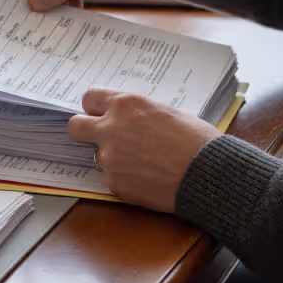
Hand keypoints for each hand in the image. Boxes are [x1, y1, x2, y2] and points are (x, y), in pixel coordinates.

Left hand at [67, 89, 219, 212]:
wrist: (208, 175)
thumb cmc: (197, 140)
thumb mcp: (168, 113)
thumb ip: (140, 114)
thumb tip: (131, 119)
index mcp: (126, 105)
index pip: (90, 98)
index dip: (95, 108)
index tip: (100, 114)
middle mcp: (111, 129)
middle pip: (75, 126)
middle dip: (84, 130)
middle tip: (100, 137)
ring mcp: (110, 158)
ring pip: (98, 156)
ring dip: (113, 158)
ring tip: (143, 163)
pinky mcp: (114, 183)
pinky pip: (113, 178)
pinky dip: (126, 179)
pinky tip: (148, 179)